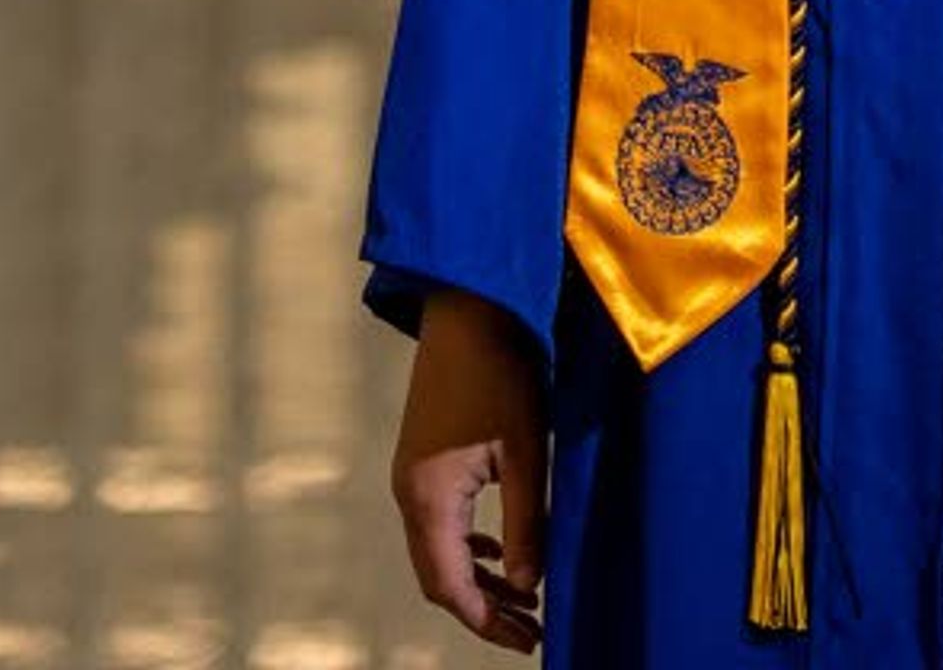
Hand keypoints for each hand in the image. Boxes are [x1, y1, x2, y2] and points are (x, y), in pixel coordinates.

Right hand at [393, 288, 550, 652]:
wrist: (469, 306)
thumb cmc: (503, 373)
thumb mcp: (524, 452)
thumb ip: (526, 523)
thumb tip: (529, 587)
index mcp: (429, 498)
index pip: (450, 585)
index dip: (487, 621)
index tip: (531, 640)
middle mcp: (409, 493)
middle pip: (438, 576)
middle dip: (483, 608)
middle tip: (532, 630)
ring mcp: (411, 476)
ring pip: (438, 550)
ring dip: (478, 579)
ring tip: (524, 600)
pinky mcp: (422, 460)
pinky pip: (439, 523)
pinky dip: (469, 547)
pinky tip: (500, 551)